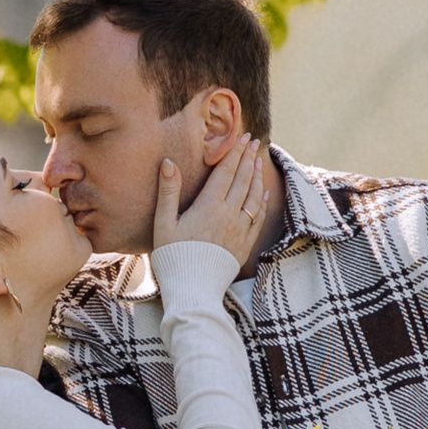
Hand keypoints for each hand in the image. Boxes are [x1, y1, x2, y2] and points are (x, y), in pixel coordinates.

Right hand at [152, 135, 275, 269]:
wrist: (193, 291)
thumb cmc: (173, 258)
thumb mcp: (163, 223)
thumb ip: (168, 191)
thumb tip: (167, 162)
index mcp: (209, 206)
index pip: (226, 172)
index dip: (234, 153)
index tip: (243, 137)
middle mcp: (229, 215)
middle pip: (242, 180)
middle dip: (248, 158)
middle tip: (254, 142)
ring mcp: (240, 231)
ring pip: (254, 197)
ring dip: (257, 177)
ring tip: (258, 162)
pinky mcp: (245, 246)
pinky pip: (258, 218)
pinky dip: (262, 202)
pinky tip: (264, 194)